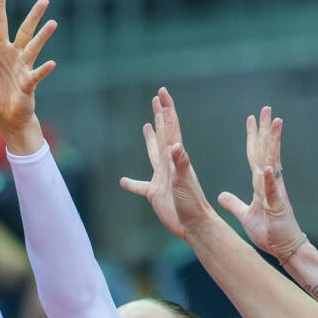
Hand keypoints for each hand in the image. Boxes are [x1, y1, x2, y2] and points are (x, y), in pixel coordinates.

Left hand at [0, 0, 56, 152]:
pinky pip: (36, 75)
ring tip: (52, 23)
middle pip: (24, 32)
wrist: (6, 116)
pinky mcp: (28, 85)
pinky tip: (51, 63)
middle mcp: (15, 56)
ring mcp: (23, 69)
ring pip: (33, 49)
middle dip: (34, 16)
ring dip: (42, 37)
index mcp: (1, 51)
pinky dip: (43, 70)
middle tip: (44, 0)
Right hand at [119, 87, 219, 239]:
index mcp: (175, 157)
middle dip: (159, 115)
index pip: (170, 127)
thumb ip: (180, 163)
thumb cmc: (192, 203)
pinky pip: (140, 186)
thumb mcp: (185, 181)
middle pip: (162, 133)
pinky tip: (123, 181)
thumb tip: (174, 145)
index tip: (161, 92)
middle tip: (156, 99)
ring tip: (145, 126)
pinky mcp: (155, 193)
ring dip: (149, 139)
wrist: (194, 224)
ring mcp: (161, 178)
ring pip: (153, 153)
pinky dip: (132, 183)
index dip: (166, 109)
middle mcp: (168, 163)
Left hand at [217, 106, 314, 264]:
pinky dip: (269, 178)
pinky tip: (266, 166)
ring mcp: (275, 191)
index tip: (252, 118)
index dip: (253, 136)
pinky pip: (272, 189)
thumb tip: (221, 196)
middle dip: (266, 129)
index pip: (255, 155)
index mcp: (261, 183)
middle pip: (266, 151)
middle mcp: (270, 182)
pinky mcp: (276, 205)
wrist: (283, 248)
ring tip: (276, 123)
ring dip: (273, 143)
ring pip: (272, 162)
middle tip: (266, 108)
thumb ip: (234, 204)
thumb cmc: (268, 232)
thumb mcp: (245, 215)